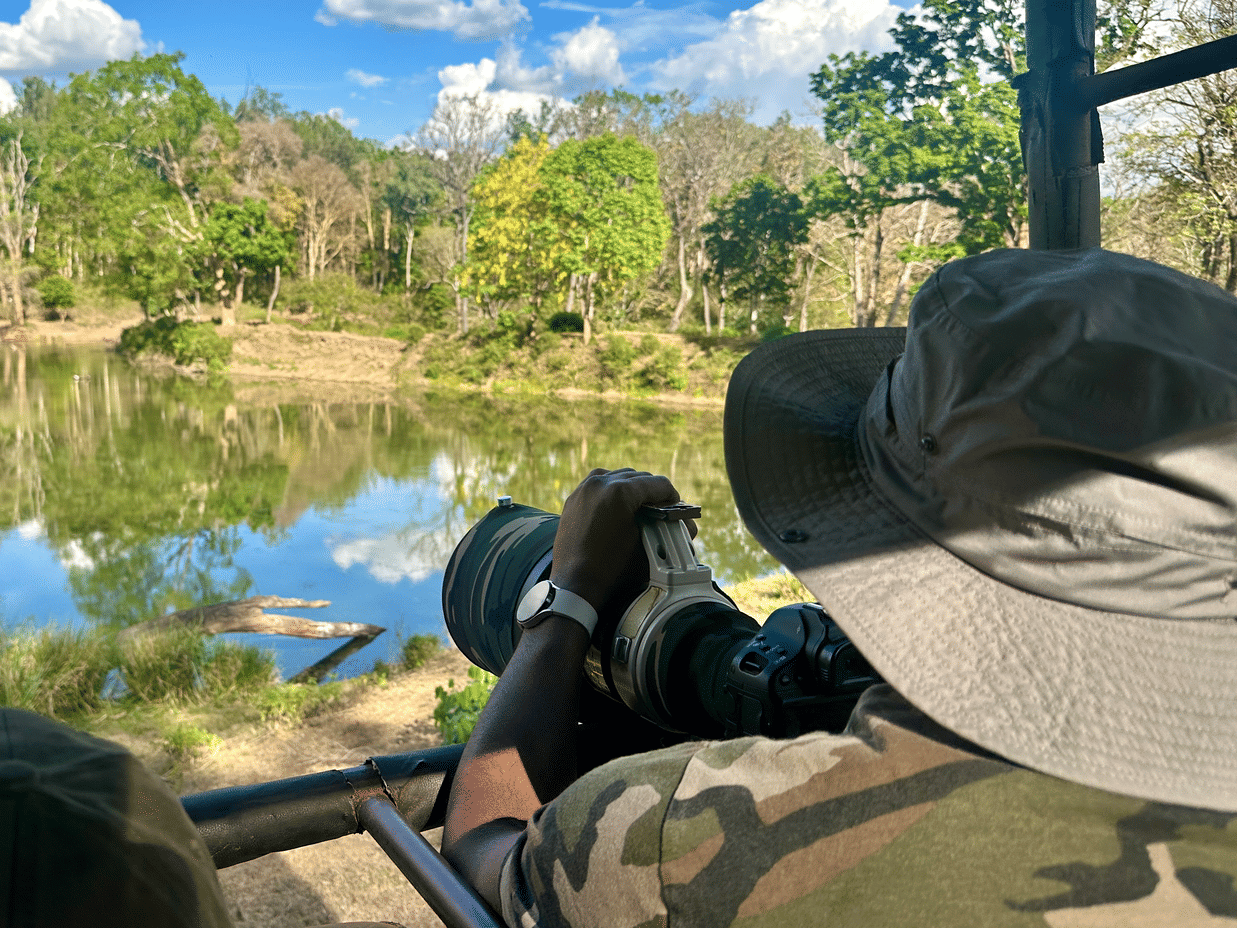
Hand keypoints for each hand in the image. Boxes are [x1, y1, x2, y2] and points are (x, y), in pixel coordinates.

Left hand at [550, 468, 682, 612]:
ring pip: (618, 476)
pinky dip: (612, 490)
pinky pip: (600, 484)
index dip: (672, 497)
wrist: (575, 584)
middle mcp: (601, 483)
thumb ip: (668, 531)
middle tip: (662, 511)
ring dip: (633, 489)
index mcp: (621, 492)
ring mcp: (584, 488)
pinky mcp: (575, 497)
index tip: (676, 509)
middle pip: (639, 477)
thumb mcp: (649, 548)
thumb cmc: (612, 569)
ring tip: (641, 508)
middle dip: (653, 494)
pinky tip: (619, 506)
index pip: (658, 484)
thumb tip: (689, 526)